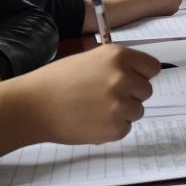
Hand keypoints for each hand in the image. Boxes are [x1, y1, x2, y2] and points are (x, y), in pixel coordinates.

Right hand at [0, 45, 162, 155]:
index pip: (152, 68)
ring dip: (122, 112)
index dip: (141, 75)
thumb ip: (116, 65)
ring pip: (137, 111)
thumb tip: (138, 75)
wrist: (33, 105)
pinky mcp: (114, 128)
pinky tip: (92, 121)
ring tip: (95, 109)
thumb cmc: (57, 80)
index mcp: (119, 56)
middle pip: (146, 91)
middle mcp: (124, 78)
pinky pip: (125, 128)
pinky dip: (112, 128)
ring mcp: (120, 104)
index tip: (132, 80)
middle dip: (131, 95)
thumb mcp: (91, 58)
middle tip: (106, 97)